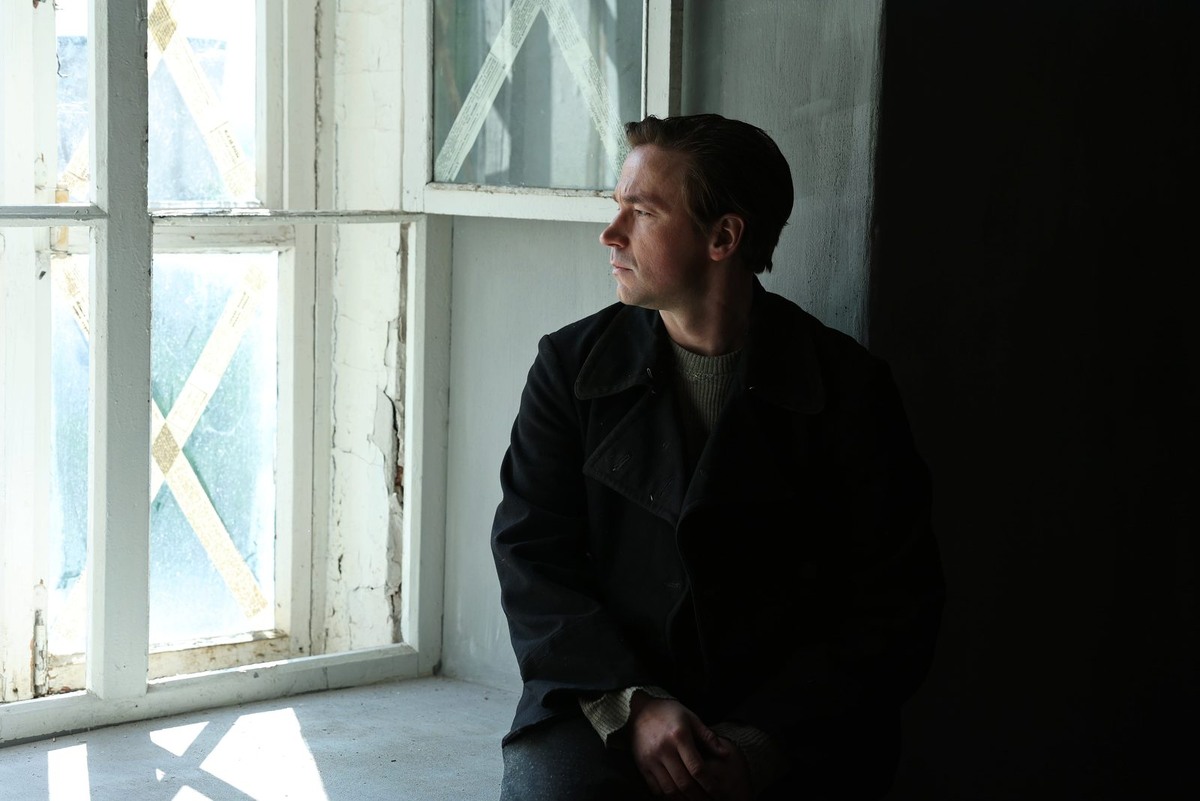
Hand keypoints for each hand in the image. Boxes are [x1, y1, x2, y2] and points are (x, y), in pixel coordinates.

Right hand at [627, 694, 752, 799]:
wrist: (637, 710)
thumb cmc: (668, 712)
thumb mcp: (691, 717)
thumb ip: (708, 737)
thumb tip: (725, 754)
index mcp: (679, 737)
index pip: (697, 768)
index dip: (709, 784)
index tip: (717, 793)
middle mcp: (664, 750)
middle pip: (684, 783)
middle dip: (698, 797)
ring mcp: (651, 759)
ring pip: (669, 789)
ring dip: (683, 800)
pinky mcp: (641, 765)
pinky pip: (655, 788)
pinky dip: (667, 796)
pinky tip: (677, 797)